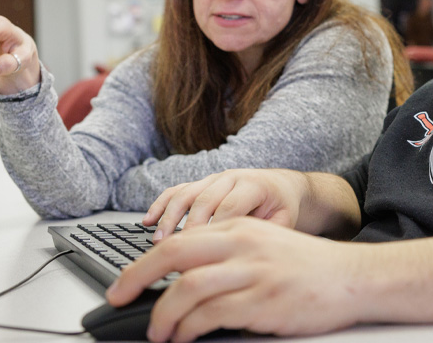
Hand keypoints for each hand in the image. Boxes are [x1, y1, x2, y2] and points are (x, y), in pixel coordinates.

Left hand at [107, 218, 365, 341]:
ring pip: (189, 288)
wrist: (353, 278)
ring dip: (164, 315)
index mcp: (239, 228)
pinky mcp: (264, 301)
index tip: (124, 283)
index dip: (143, 262)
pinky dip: (189, 328)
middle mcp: (243, 244)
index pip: (179, 239)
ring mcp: (254, 272)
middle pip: (174, 253)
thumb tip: (180, 280)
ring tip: (158, 333)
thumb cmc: (307, 267)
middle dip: (137, 277)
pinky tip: (185, 337)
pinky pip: (212, 315)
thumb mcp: (263, 246)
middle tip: (118, 298)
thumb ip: (226, 254)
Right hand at [143, 169, 308, 240]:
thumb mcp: (285, 221)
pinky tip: (146, 221)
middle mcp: (231, 177)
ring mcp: (213, 179)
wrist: (283, 186)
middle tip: (176, 254)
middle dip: (188, 227)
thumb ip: (267, 234)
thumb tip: (245, 256)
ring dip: (169, 217)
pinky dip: (160, 204)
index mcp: (254, 185)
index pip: (230, 207)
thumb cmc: (283, 208)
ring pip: (186, 194)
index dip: (215, 231)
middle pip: (204, 200)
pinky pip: (177, 190)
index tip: (203, 256)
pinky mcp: (201, 183)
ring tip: (157, 242)